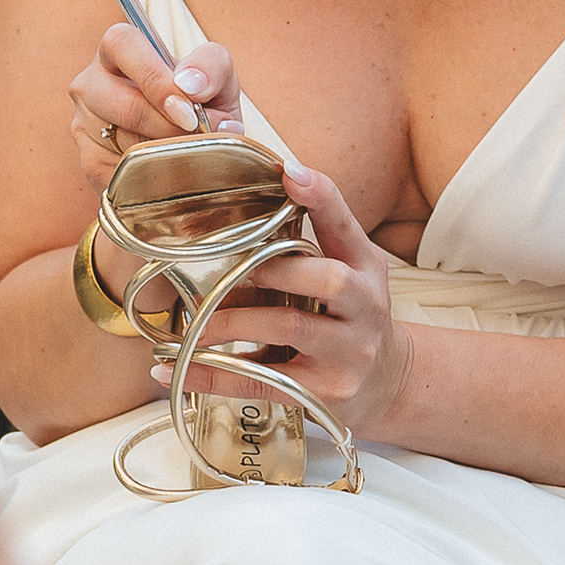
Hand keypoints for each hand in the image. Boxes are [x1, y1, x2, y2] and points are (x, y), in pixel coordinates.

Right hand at [68, 25, 240, 189]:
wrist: (195, 146)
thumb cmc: (200, 104)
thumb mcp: (217, 78)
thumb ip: (211, 66)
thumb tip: (191, 84)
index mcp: (119, 50)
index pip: (122, 45)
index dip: (155, 79)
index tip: (188, 111)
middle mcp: (92, 82)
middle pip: (123, 104)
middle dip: (167, 126)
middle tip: (196, 136)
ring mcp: (84, 122)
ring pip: (122, 141)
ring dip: (164, 150)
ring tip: (189, 151)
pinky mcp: (89, 160)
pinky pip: (120, 172)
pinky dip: (151, 173)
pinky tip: (168, 168)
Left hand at [151, 154, 412, 438]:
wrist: (388, 381)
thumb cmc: (349, 315)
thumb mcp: (348, 270)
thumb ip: (312, 237)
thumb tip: (257, 193)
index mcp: (366, 266)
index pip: (345, 225)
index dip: (321, 197)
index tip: (289, 172)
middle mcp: (365, 306)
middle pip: (324, 279)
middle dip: (269, 271)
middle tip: (224, 271)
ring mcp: (349, 352)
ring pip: (288, 327)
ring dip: (231, 323)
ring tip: (194, 324)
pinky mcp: (326, 393)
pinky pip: (263, 382)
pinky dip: (214, 377)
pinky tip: (176, 372)